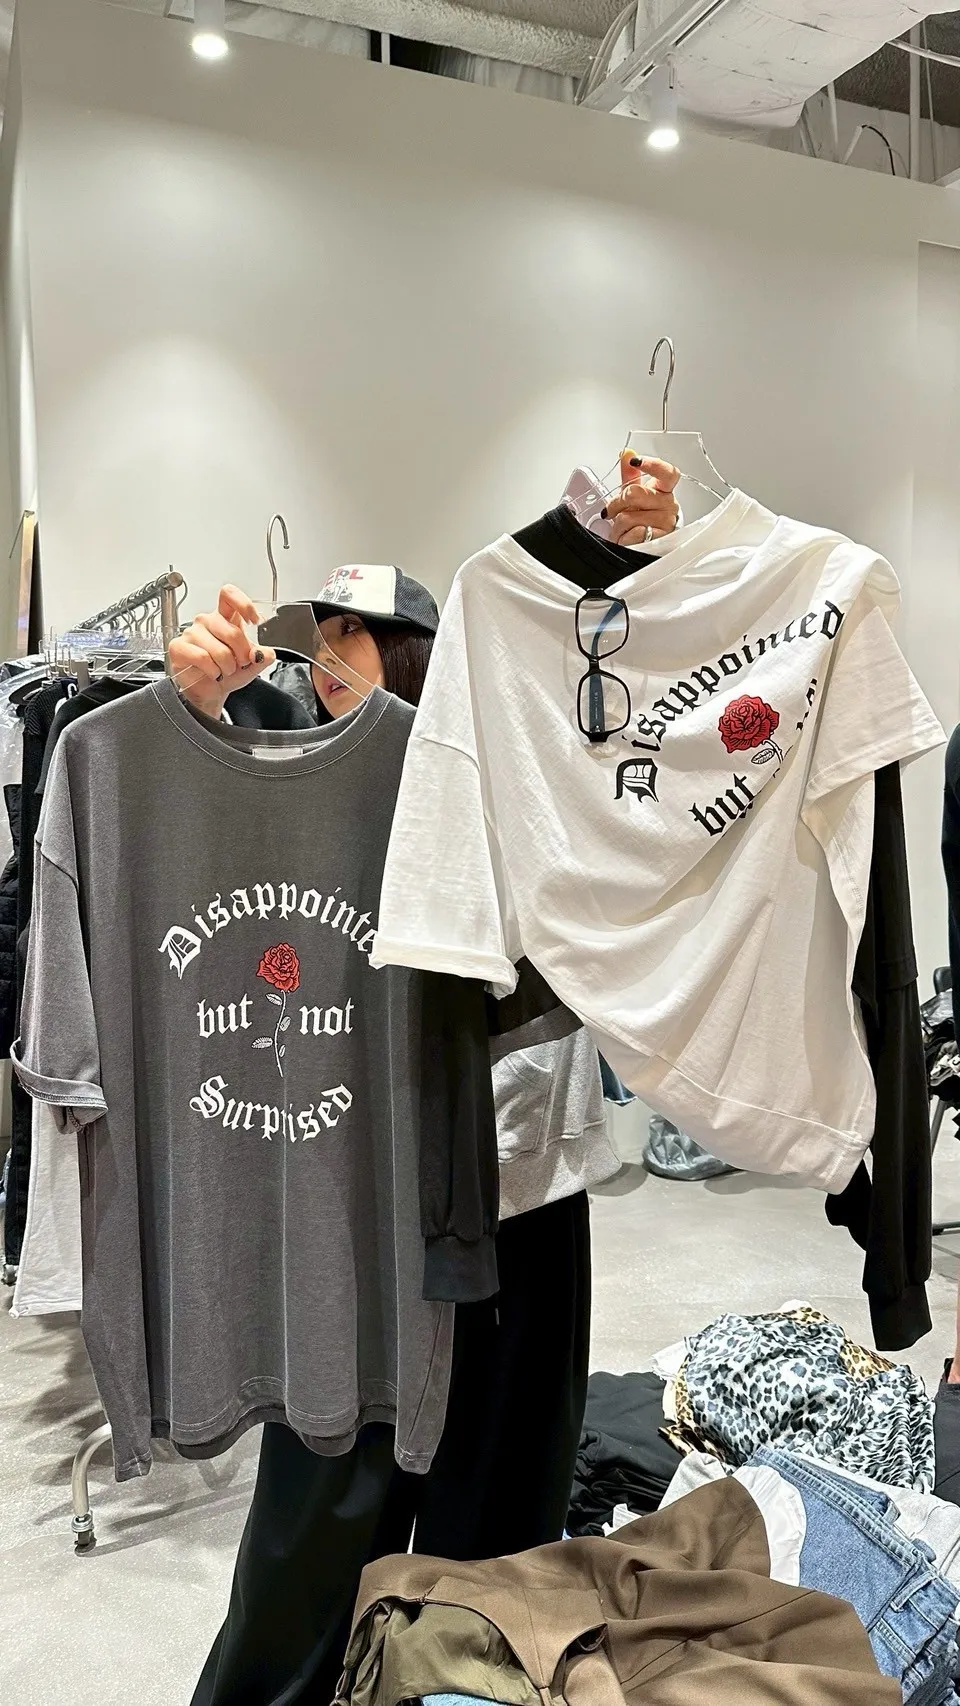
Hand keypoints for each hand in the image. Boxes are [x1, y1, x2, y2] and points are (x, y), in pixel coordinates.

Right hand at [168, 584, 275, 719]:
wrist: (210, 691)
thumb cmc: (227, 672)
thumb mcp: (251, 665)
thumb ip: (262, 657)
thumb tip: (265, 654)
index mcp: (225, 618)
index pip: (229, 595)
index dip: (243, 604)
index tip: (254, 620)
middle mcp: (207, 621)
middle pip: (232, 631)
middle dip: (242, 653)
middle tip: (240, 663)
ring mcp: (191, 632)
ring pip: (219, 650)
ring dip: (227, 666)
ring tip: (223, 670)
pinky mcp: (179, 647)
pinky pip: (202, 658)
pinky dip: (213, 671)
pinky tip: (212, 673)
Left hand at [605, 453, 680, 544]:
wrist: (644, 547)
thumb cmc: (641, 520)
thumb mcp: (633, 495)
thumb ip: (630, 474)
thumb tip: (626, 453)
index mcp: (664, 491)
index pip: (667, 473)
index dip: (652, 464)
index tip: (635, 460)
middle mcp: (669, 505)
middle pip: (635, 493)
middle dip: (616, 503)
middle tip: (612, 511)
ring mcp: (666, 523)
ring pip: (628, 516)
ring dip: (617, 525)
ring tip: (622, 529)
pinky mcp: (659, 540)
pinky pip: (632, 533)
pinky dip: (623, 537)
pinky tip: (627, 538)